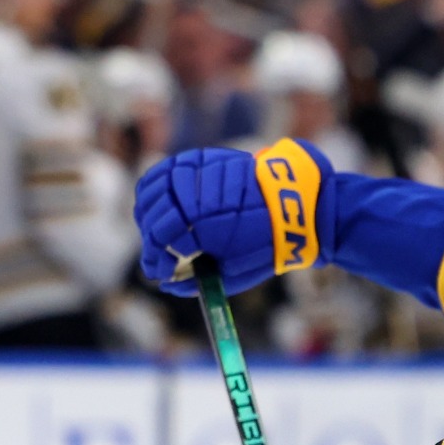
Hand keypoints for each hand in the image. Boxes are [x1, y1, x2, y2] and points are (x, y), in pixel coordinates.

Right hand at [134, 147, 278, 296]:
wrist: (295, 205)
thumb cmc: (267, 244)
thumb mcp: (233, 274)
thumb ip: (197, 282)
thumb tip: (168, 286)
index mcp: (202, 226)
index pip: (160, 241)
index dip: (156, 260)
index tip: (160, 272)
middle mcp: (195, 197)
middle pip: (154, 216)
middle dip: (151, 241)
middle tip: (157, 257)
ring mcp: (197, 174)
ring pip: (153, 189)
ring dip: (148, 212)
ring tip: (154, 230)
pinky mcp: (202, 158)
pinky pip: (167, 169)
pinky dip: (156, 185)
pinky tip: (158, 201)